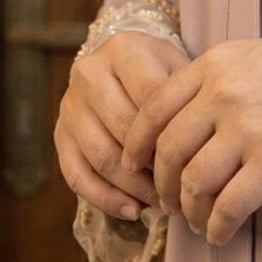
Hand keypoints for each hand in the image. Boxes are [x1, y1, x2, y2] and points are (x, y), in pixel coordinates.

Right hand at [55, 31, 188, 219]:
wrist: (126, 64)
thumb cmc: (165, 73)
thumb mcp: (182, 71)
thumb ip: (189, 100)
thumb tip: (198, 153)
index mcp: (123, 50)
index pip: (152, 100)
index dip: (177, 135)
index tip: (202, 161)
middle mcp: (88, 72)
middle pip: (125, 130)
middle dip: (158, 166)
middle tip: (187, 189)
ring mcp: (69, 105)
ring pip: (102, 156)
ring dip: (136, 188)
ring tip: (166, 204)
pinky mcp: (59, 134)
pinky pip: (77, 175)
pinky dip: (105, 199)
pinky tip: (133, 211)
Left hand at [121, 35, 261, 244]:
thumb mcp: (256, 58)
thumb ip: (216, 83)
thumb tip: (182, 129)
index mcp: (215, 65)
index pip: (153, 109)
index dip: (137, 145)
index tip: (136, 166)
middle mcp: (224, 94)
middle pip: (168, 152)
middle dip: (162, 186)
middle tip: (170, 204)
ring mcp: (247, 129)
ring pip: (194, 183)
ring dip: (190, 211)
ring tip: (197, 223)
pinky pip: (229, 206)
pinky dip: (218, 227)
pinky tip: (221, 234)